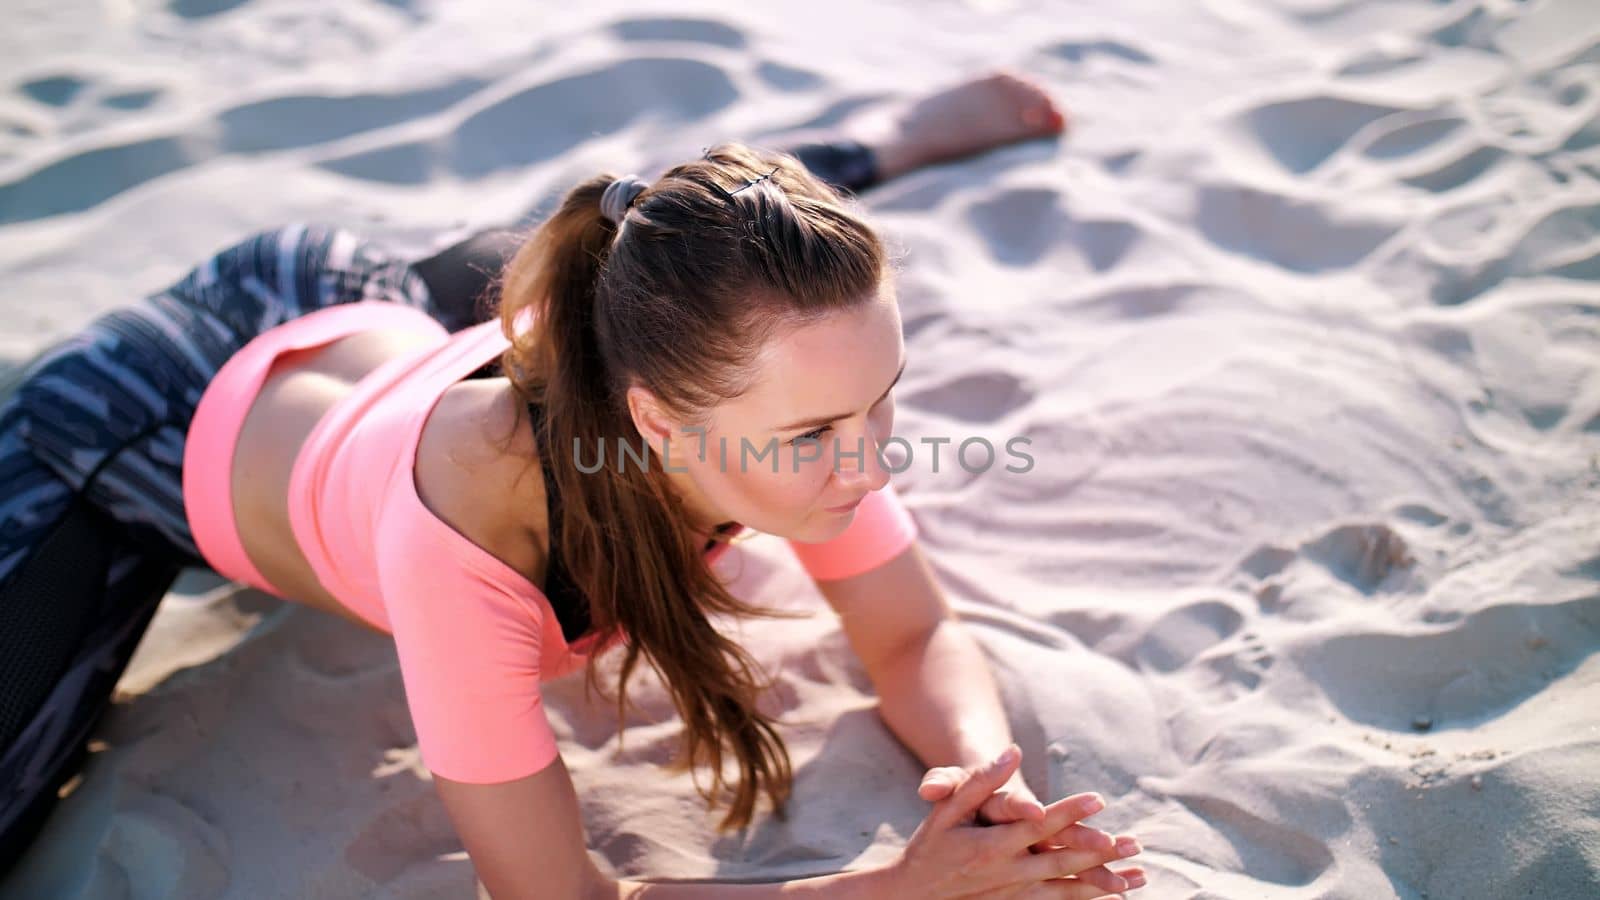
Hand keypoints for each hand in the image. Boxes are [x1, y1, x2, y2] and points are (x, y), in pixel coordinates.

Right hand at [886, 744, 1144, 898]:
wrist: (914, 895)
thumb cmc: (931, 845)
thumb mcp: (948, 809)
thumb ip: (980, 781)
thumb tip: (1012, 751)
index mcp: (991, 844)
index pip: (1038, 825)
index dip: (1068, 812)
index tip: (1098, 799)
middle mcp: (1007, 872)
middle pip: (1061, 860)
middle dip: (1099, 852)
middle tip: (1131, 843)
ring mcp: (1015, 893)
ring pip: (1067, 888)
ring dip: (1103, 882)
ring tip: (1137, 877)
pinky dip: (1087, 899)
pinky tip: (1114, 895)